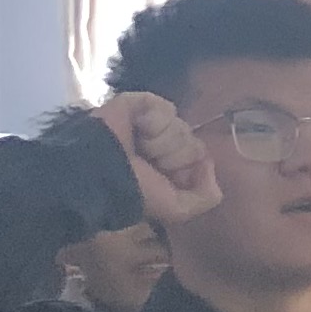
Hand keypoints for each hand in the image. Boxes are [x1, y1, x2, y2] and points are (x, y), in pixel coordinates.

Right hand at [97, 92, 222, 225]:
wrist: (101, 172)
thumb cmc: (136, 193)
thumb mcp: (177, 209)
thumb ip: (206, 196)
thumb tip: (208, 163)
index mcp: (171, 165)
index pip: (199, 155)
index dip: (185, 168)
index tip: (162, 176)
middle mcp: (163, 143)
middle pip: (192, 141)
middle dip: (172, 156)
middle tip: (145, 161)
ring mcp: (152, 121)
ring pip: (180, 125)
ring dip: (159, 142)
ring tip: (135, 148)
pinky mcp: (140, 102)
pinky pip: (165, 108)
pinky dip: (153, 123)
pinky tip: (135, 130)